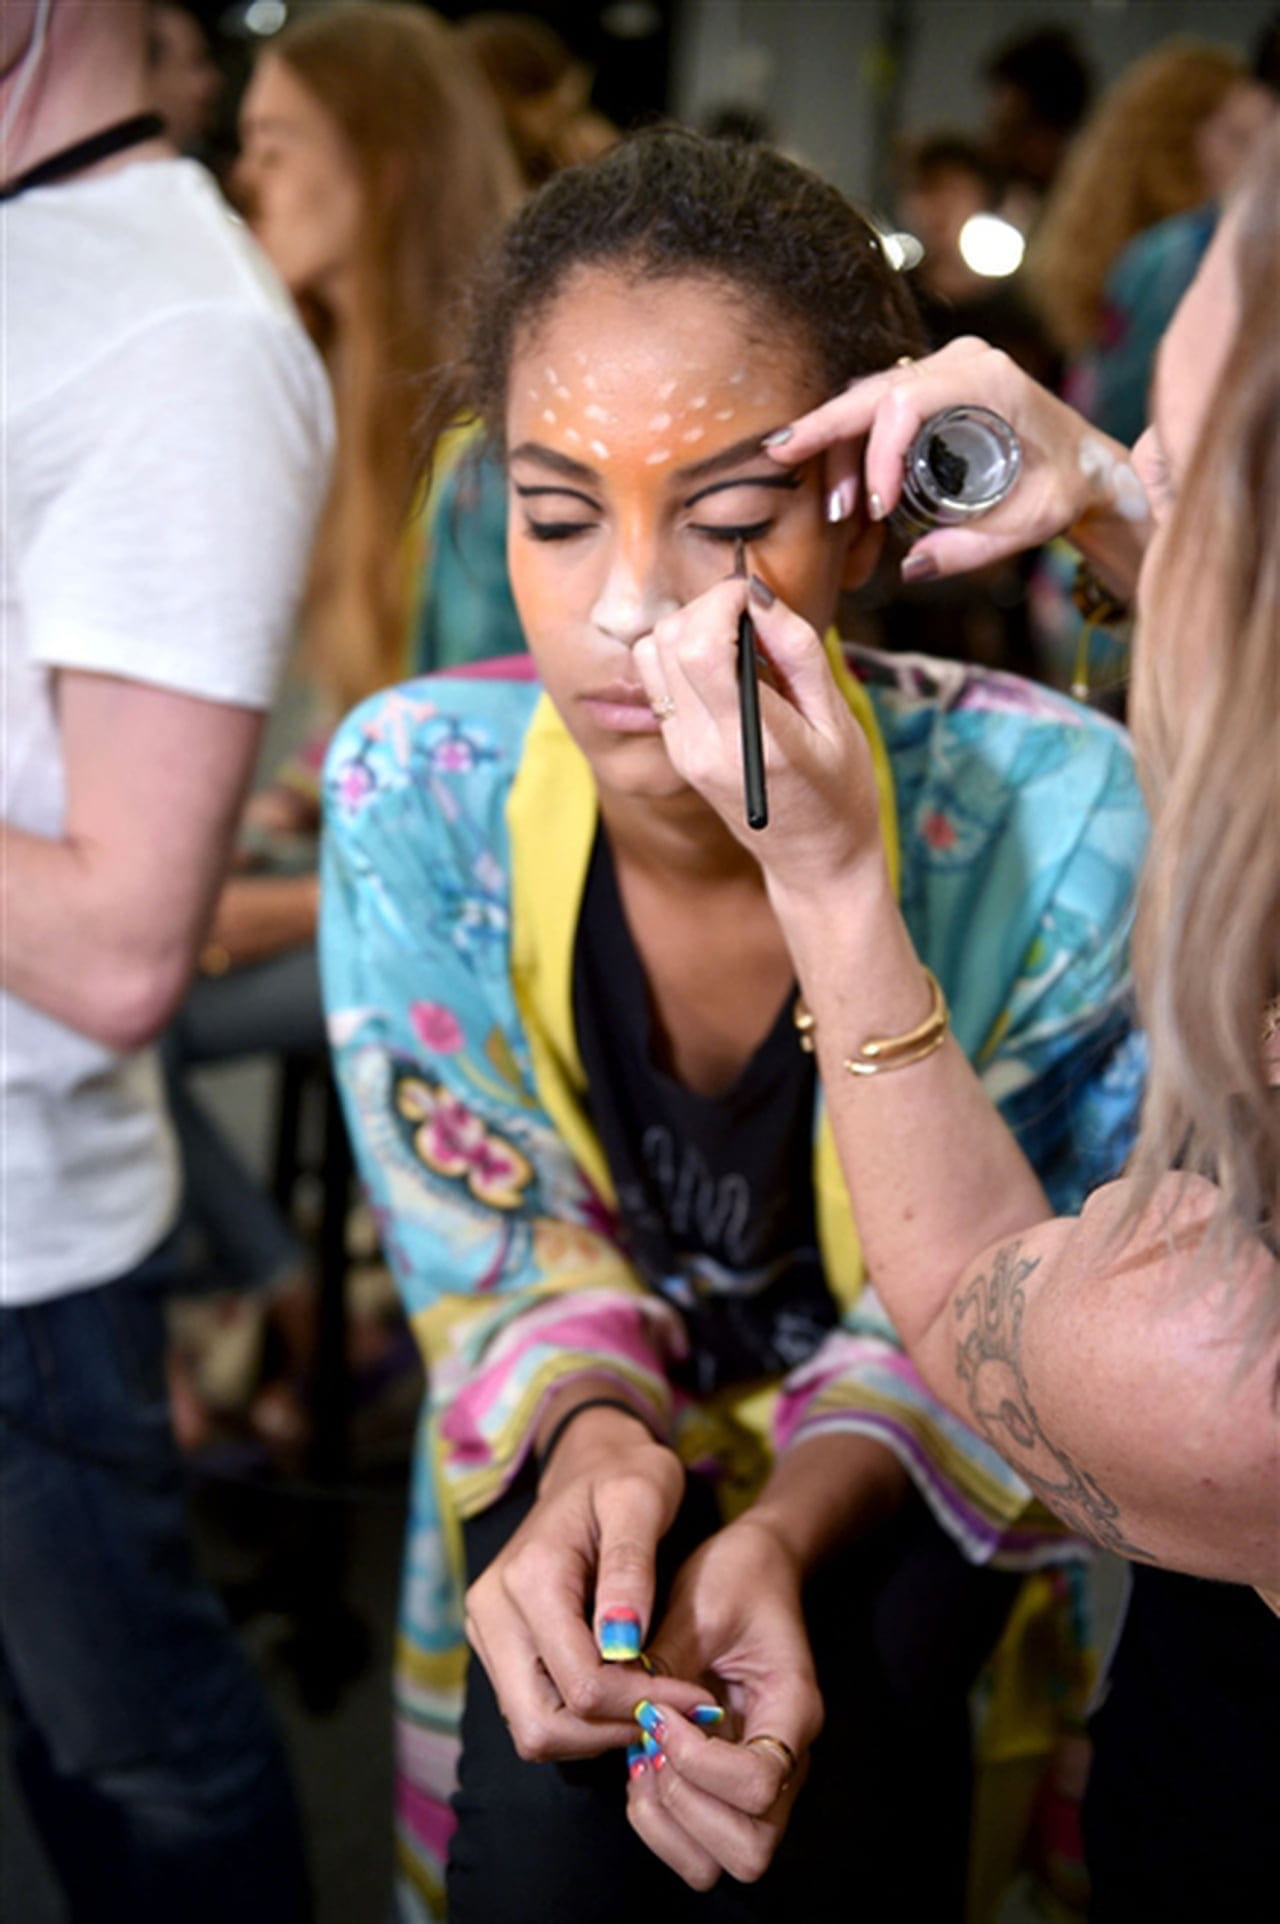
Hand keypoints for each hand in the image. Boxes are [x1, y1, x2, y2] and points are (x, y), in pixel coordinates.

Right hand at [464, 1405, 707, 1760]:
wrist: (590, 1459)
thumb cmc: (626, 1473)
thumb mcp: (644, 1498)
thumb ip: (632, 1569)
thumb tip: (624, 1647)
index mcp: (529, 1577)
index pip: (580, 1684)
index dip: (641, 1703)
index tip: (698, 1698)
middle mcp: (493, 1610)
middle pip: (542, 1726)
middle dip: (612, 1731)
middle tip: (674, 1711)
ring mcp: (488, 1630)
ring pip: (534, 1729)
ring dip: (597, 1732)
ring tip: (656, 1700)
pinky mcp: (497, 1643)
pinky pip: (533, 1710)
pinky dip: (581, 1719)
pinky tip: (628, 1690)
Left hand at [625, 1512, 822, 1889]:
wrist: (752, 1567)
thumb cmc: (732, 1577)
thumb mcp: (699, 1601)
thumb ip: (667, 1661)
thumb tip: (631, 1712)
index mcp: (793, 1710)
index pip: (760, 1785)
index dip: (699, 1762)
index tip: (660, 1713)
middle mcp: (786, 1760)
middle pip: (750, 1849)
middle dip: (685, 1806)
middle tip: (650, 1746)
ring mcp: (758, 1778)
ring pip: (724, 1860)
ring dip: (670, 1822)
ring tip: (642, 1759)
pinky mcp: (725, 1783)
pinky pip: (698, 1842)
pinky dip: (659, 1819)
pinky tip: (640, 1761)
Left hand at [634, 575, 888, 900]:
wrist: (814, 861)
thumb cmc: (840, 791)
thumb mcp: (836, 717)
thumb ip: (796, 651)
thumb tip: (758, 595)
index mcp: (750, 740)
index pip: (701, 647)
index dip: (722, 601)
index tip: (756, 597)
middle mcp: (703, 746)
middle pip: (667, 641)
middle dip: (706, 608)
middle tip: (752, 615)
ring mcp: (682, 751)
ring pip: (650, 655)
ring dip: (689, 629)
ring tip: (739, 642)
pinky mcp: (676, 751)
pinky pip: (658, 681)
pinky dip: (684, 656)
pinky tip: (728, 669)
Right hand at [767, 336, 1148, 585]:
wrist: (1087, 463)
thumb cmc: (1066, 486)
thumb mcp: (1031, 523)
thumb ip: (973, 549)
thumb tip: (911, 567)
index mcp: (989, 380)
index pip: (907, 402)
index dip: (877, 453)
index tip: (875, 509)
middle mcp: (962, 360)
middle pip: (873, 391)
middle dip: (828, 432)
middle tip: (783, 461)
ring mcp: (946, 368)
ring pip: (869, 399)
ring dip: (840, 448)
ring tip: (834, 508)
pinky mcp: (934, 385)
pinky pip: (880, 408)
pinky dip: (855, 444)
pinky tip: (842, 487)